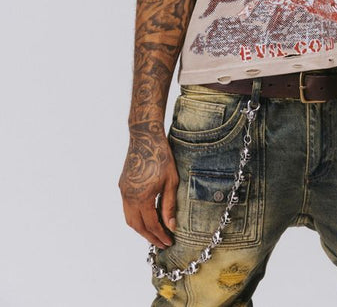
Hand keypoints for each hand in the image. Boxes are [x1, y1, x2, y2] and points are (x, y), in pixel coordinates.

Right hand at [118, 120, 179, 248]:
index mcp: (142, 198)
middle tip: (161, 243)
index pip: (151, 225)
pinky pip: (127, 208)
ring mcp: (123, 191)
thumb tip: (171, 226)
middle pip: (137, 226)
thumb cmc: (161, 156)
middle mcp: (129, 197)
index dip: (160, 236)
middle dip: (149, 237)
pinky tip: (146, 217)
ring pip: (129, 219)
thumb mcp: (171, 181)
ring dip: (141, 229)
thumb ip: (169, 205)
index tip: (169, 242)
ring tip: (154, 233)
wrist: (144, 137)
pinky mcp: (122, 185)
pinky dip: (135, 217)